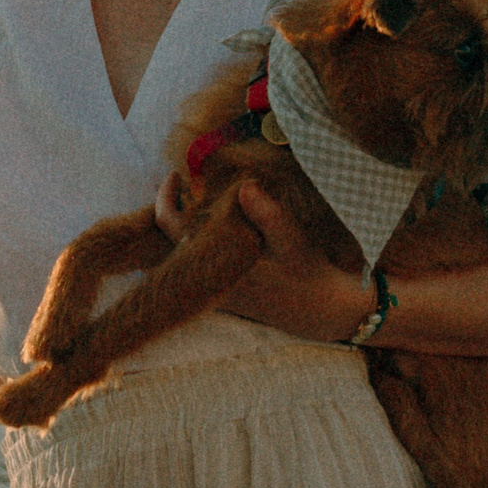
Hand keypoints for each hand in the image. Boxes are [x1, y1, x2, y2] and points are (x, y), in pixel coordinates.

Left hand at [154, 175, 371, 343]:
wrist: (320, 311)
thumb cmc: (307, 274)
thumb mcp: (292, 241)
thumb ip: (267, 215)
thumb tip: (244, 187)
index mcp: (218, 268)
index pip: (173, 229)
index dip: (166, 198)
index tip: (176, 175)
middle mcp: (209, 282)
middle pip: (167, 241)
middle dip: (171, 210)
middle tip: (183, 183)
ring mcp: (213, 290)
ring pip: (180, 252)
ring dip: (183, 225)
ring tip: (196, 198)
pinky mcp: (222, 292)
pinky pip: (195, 261)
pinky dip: (196, 238)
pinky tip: (215, 222)